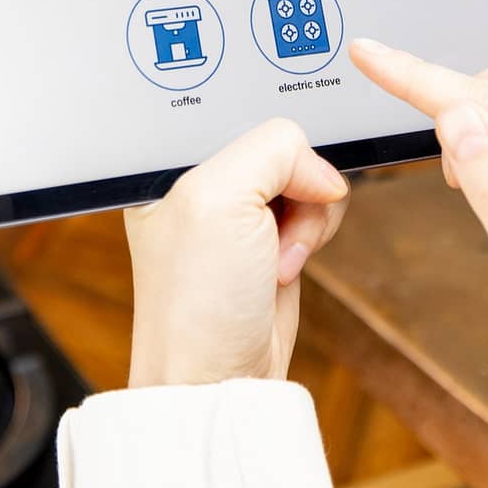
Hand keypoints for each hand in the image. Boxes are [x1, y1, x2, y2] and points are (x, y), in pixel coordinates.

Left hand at [125, 118, 348, 388]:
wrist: (217, 380)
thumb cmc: (194, 301)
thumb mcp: (218, 198)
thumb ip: (272, 150)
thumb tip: (322, 169)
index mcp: (166, 162)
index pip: (234, 108)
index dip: (266, 135)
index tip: (274, 172)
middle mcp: (198, 182)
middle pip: (277, 142)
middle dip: (291, 181)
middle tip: (267, 222)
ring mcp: (237, 213)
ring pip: (304, 175)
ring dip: (305, 214)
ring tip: (272, 254)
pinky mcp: (269, 239)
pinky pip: (314, 208)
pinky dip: (313, 233)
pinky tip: (284, 267)